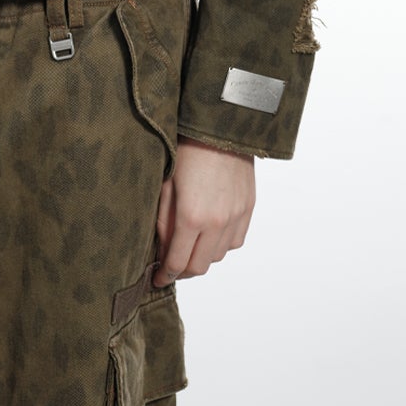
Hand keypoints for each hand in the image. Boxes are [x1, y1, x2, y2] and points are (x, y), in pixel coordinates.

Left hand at [154, 138, 254, 284]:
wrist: (219, 126)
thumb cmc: (186, 150)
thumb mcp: (164, 186)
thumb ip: (163, 223)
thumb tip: (161, 251)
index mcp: (191, 217)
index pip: (177, 262)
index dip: (165, 275)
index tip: (157, 279)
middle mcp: (217, 222)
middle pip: (200, 266)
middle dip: (183, 271)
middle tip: (171, 267)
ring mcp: (236, 216)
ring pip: (219, 256)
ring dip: (203, 257)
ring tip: (189, 247)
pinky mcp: (248, 208)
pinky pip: (236, 241)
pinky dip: (222, 244)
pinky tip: (210, 234)